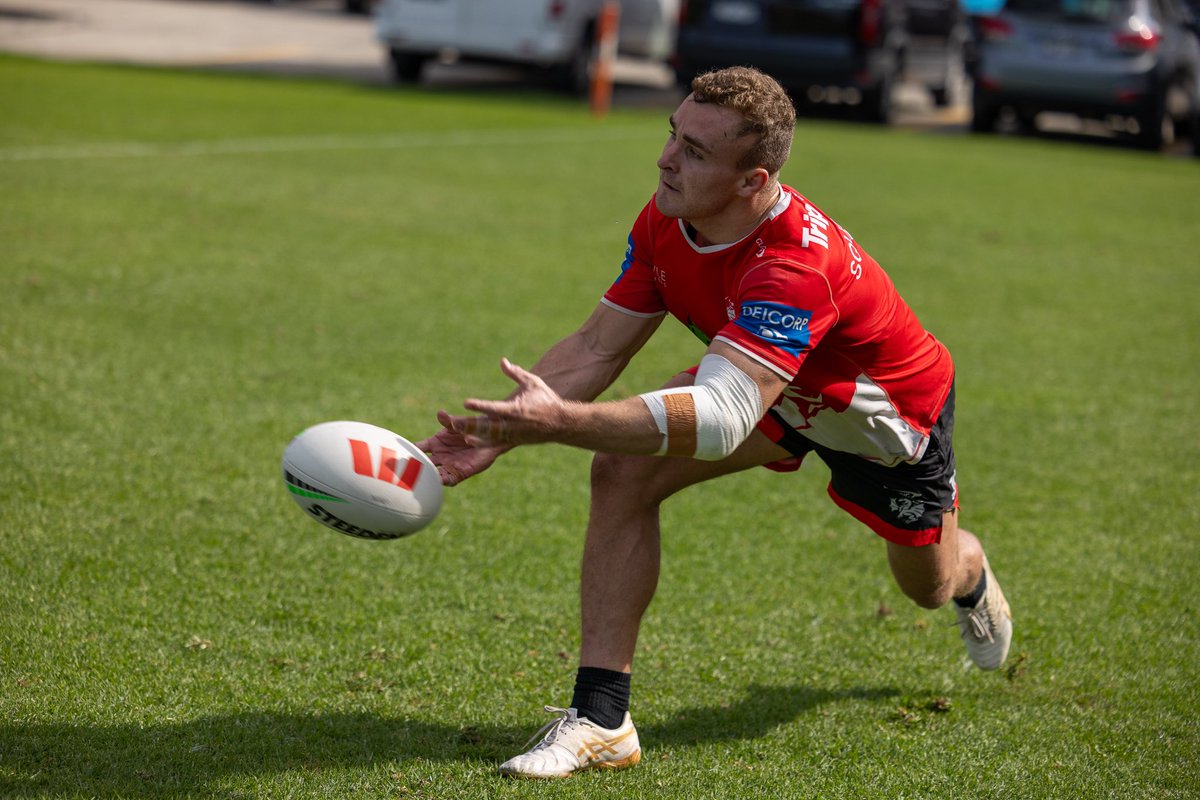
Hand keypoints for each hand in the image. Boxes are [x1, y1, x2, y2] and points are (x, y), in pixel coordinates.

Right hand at [415, 422, 509, 487]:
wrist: (491, 437)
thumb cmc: (472, 427)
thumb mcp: (459, 423)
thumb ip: (449, 420)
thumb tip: (440, 413)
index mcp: (435, 443)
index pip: (418, 448)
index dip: (409, 451)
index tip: (401, 453)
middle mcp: (440, 455)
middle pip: (423, 464)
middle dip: (415, 468)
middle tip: (406, 470)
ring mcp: (450, 464)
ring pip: (435, 473)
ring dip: (430, 477)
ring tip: (423, 479)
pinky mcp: (462, 472)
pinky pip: (451, 478)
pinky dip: (445, 481)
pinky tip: (440, 481)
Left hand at [440, 358, 568, 447]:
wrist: (561, 423)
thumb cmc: (546, 400)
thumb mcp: (533, 382)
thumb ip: (516, 373)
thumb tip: (502, 361)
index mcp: (516, 410)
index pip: (494, 408)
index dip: (480, 405)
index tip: (466, 403)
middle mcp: (512, 424)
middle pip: (487, 426)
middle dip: (470, 425)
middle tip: (453, 422)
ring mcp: (512, 435)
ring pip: (488, 437)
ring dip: (473, 434)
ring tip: (456, 431)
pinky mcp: (513, 441)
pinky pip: (495, 443)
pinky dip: (482, 442)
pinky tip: (469, 440)